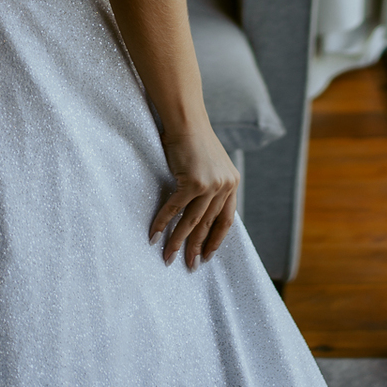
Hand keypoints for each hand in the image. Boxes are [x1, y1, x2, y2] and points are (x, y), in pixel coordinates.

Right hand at [151, 125, 239, 268]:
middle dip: (197, 248)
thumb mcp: (212, 165)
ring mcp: (210, 185)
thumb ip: (212, 186)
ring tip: (169, 258)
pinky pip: (175, 209)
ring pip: (192, 222)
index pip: (226, 220)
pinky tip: (155, 235)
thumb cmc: (194, 140)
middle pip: (208, 225)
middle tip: (189, 266)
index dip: (216, 240)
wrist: (186, 120)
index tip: (208, 256)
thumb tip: (201, 212)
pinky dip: (163, 223)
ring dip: (178, 242)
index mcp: (232, 183)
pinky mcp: (193, 182)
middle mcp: (225, 186)